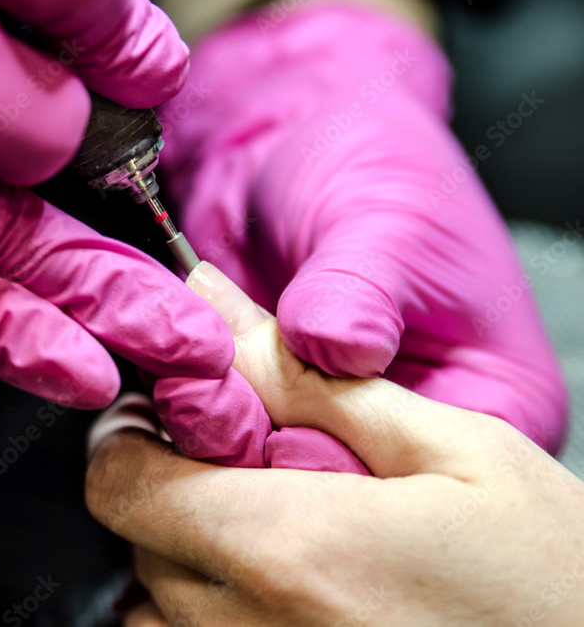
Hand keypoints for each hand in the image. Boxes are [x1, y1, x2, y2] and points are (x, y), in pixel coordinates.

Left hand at [86, 270, 583, 625]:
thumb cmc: (556, 575)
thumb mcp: (452, 447)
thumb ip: (315, 385)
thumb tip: (218, 315)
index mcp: (290, 548)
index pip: (120, 483)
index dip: (131, 436)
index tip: (174, 416)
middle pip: (135, 540)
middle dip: (168, 487)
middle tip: (244, 464)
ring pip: (153, 607)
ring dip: (186, 556)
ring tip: (270, 527)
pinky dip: (213, 612)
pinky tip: (285, 587)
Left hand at [154, 0, 566, 457]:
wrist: (299, 149)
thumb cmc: (374, 171)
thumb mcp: (383, 218)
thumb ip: (359, 287)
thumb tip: (340, 348)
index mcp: (487, 407)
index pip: (411, 480)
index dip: (326, 449)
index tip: (262, 407)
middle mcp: (411, 447)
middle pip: (332, 504)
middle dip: (255, 449)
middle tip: (196, 396)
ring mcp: (333, 443)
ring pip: (263, 494)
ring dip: (209, 440)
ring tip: (180, 382)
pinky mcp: (268, 428)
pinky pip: (221, 460)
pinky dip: (188, 426)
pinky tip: (167, 384)